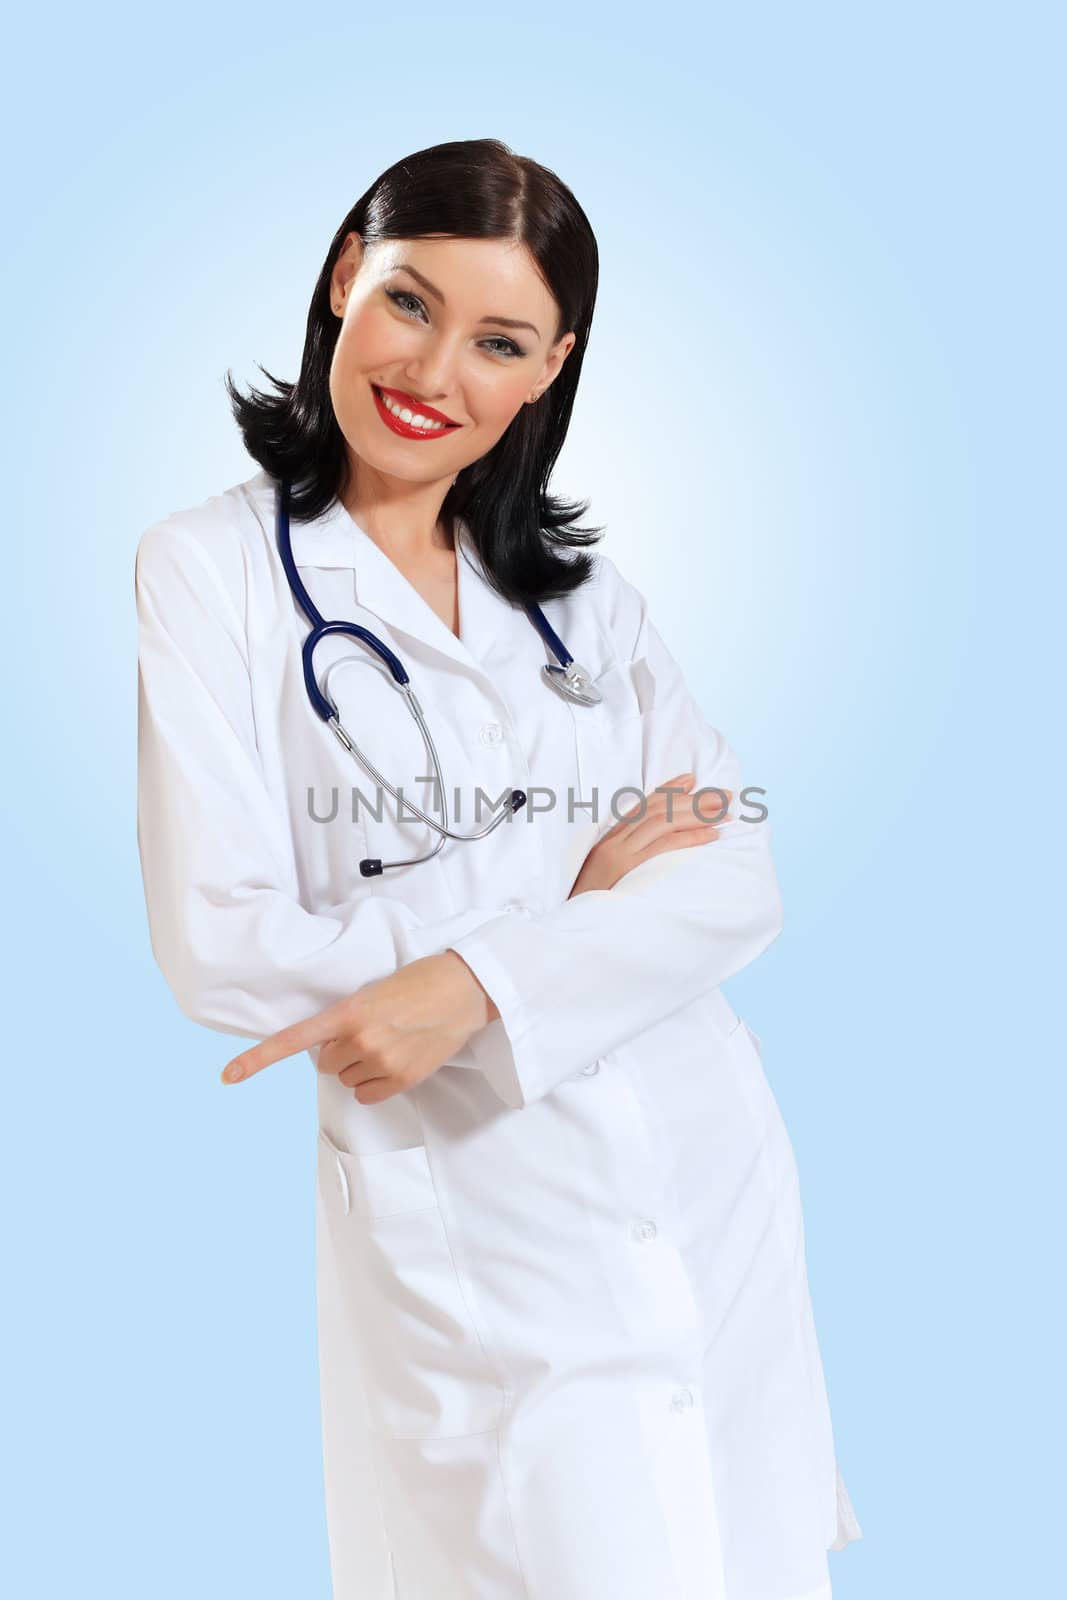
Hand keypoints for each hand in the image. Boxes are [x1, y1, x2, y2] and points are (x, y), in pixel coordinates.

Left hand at [219, 951, 498, 1102]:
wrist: (464, 989)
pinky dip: (375, 1083)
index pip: (293, 1040)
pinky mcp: (401, 1078)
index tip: (227, 1077)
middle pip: (326, 1064)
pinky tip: (394, 1061)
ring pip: (346, 1079)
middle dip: (340, 1052)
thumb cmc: (419, 982)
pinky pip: (367, 1094)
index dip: (257, 1060)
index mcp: (347, 1012)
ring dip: (360, 1066)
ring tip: (390, 1041)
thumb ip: (347, 1020)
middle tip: (370, 1031)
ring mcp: (381, 1061)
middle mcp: (360, 1040)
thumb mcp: (373, 992)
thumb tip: (330, 1051)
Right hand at [568, 772, 730, 895]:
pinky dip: (689, 838)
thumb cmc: (590, 905)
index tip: (692, 779)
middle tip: (726, 796)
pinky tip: (711, 836)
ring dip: (697, 815)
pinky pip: (663, 846)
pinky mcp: (625, 867)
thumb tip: (652, 857)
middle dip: (694, 800)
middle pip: (658, 810)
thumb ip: (626, 863)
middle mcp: (615, 840)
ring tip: (725, 813)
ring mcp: (619, 852)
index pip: (643, 806)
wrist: (568, 923)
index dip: (668, 790)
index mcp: (610, 840)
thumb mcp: (605, 879)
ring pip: (662, 822)